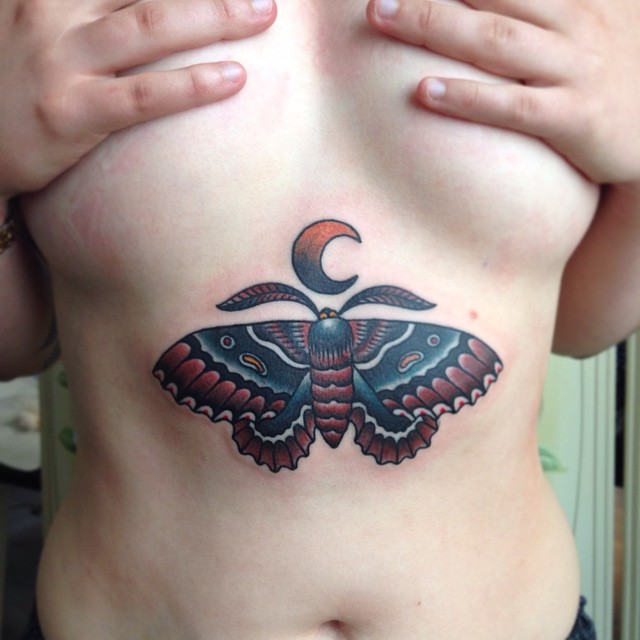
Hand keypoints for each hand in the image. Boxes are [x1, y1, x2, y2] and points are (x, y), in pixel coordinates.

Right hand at [0, 0, 275, 199]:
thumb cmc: (21, 79)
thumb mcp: (42, 24)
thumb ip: (88, 8)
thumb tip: (147, 8)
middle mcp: (52, 12)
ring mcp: (60, 61)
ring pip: (150, 27)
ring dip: (214, 16)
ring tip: (263, 15)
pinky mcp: (71, 112)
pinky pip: (143, 94)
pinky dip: (191, 84)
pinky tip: (234, 78)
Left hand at [367, 0, 639, 184]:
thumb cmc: (609, 78)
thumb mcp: (589, 27)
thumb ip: (542, 8)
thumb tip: (490, 3)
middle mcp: (576, 24)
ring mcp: (577, 70)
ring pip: (496, 40)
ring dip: (435, 26)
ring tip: (382, 18)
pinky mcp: (577, 118)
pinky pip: (515, 107)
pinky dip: (470, 98)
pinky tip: (426, 92)